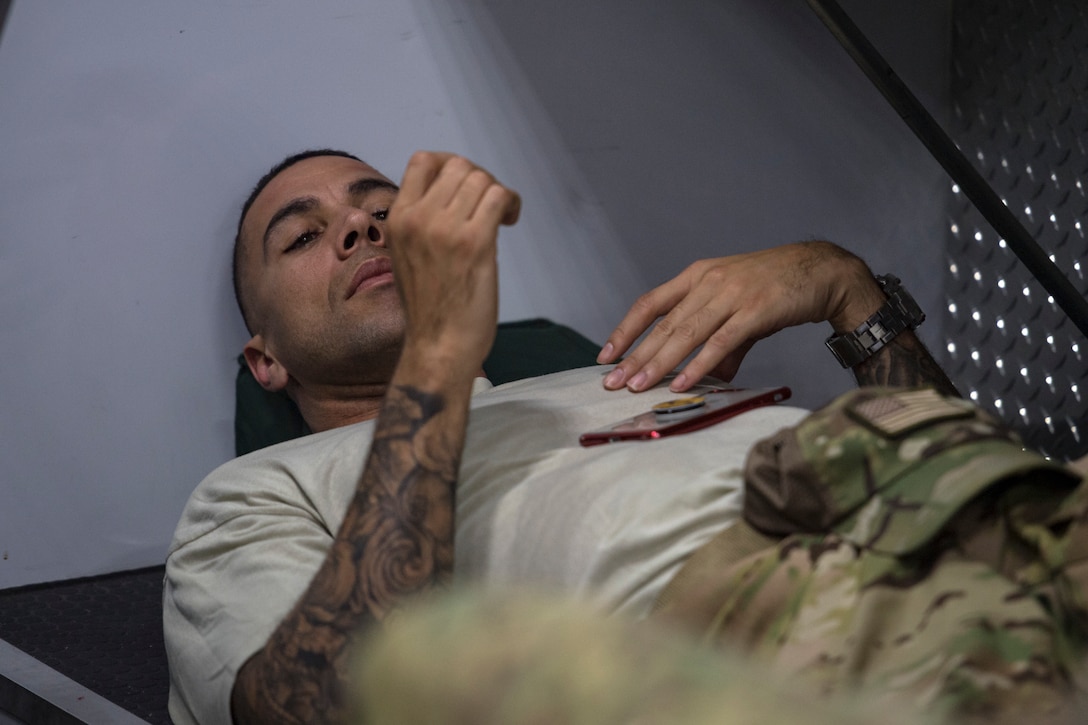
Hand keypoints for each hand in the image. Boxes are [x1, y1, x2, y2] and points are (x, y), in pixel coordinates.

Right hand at [387, 152, 520, 377]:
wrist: (438, 346)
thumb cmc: (428, 308)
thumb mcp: (408, 256)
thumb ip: (423, 224)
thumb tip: (453, 196)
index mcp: (398, 219)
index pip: (422, 161)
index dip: (450, 166)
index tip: (464, 189)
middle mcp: (418, 218)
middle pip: (458, 165)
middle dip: (480, 178)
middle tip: (490, 205)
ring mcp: (445, 229)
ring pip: (481, 179)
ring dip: (498, 192)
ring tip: (502, 216)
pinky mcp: (474, 242)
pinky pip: (498, 197)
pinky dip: (511, 202)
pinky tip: (511, 221)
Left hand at [597, 241, 882, 392]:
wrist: (822, 271)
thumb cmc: (777, 288)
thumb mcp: (738, 308)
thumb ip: (720, 344)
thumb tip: (708, 377)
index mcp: (698, 276)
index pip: (650, 303)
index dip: (626, 330)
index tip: (606, 355)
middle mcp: (708, 282)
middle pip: (663, 324)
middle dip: (635, 356)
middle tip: (612, 382)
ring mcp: (731, 295)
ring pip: (686, 334)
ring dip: (659, 363)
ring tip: (638, 387)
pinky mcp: (755, 311)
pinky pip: (720, 342)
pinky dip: (699, 364)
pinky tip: (683, 382)